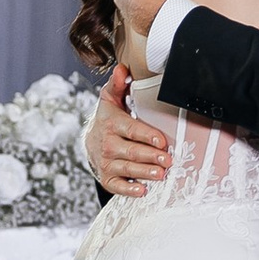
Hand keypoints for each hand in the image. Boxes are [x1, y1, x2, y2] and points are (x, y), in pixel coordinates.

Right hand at [82, 65, 172, 201]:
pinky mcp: (107, 178)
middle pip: (131, 151)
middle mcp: (107, 144)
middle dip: (150, 156)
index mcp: (111, 124)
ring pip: (127, 169)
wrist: (91, 141)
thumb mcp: (110, 99)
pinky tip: (142, 190)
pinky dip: (129, 190)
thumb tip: (122, 69)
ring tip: (160, 174)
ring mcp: (106, 163)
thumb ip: (118, 84)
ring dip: (144, 173)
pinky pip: (118, 186)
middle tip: (167, 160)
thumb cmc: (108, 118)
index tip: (161, 141)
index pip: (131, 130)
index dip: (146, 136)